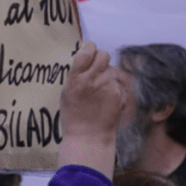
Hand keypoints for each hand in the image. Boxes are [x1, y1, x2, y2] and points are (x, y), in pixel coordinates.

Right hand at [57, 41, 124, 177]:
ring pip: (112, 68)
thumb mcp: (67, 92)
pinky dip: (113, 87)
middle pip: (103, 55)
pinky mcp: (119, 94)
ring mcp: (108, 87)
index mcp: (77, 78)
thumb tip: (84, 57)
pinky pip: (118, 82)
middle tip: (96, 68)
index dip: (89, 48)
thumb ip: (76, 74)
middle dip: (100, 59)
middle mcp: (93, 79)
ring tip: (101, 88)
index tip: (88, 51)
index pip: (87, 50)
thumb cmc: (74, 116)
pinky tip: (107, 98)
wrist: (88, 136)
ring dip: (107, 74)